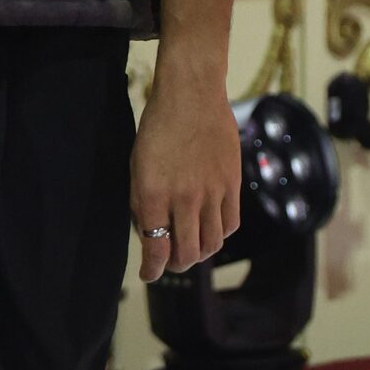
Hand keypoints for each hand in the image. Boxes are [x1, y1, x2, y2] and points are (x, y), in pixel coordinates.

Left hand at [130, 58, 240, 283]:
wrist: (191, 95)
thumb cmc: (157, 129)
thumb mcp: (137, 167)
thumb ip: (143, 204)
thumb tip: (149, 234)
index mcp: (153, 196)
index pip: (156, 250)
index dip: (152, 271)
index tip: (149, 275)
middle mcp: (184, 199)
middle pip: (188, 254)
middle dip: (176, 265)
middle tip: (170, 261)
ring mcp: (212, 193)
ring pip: (212, 244)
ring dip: (200, 253)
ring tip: (191, 247)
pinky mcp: (232, 184)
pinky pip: (231, 224)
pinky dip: (220, 234)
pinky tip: (211, 227)